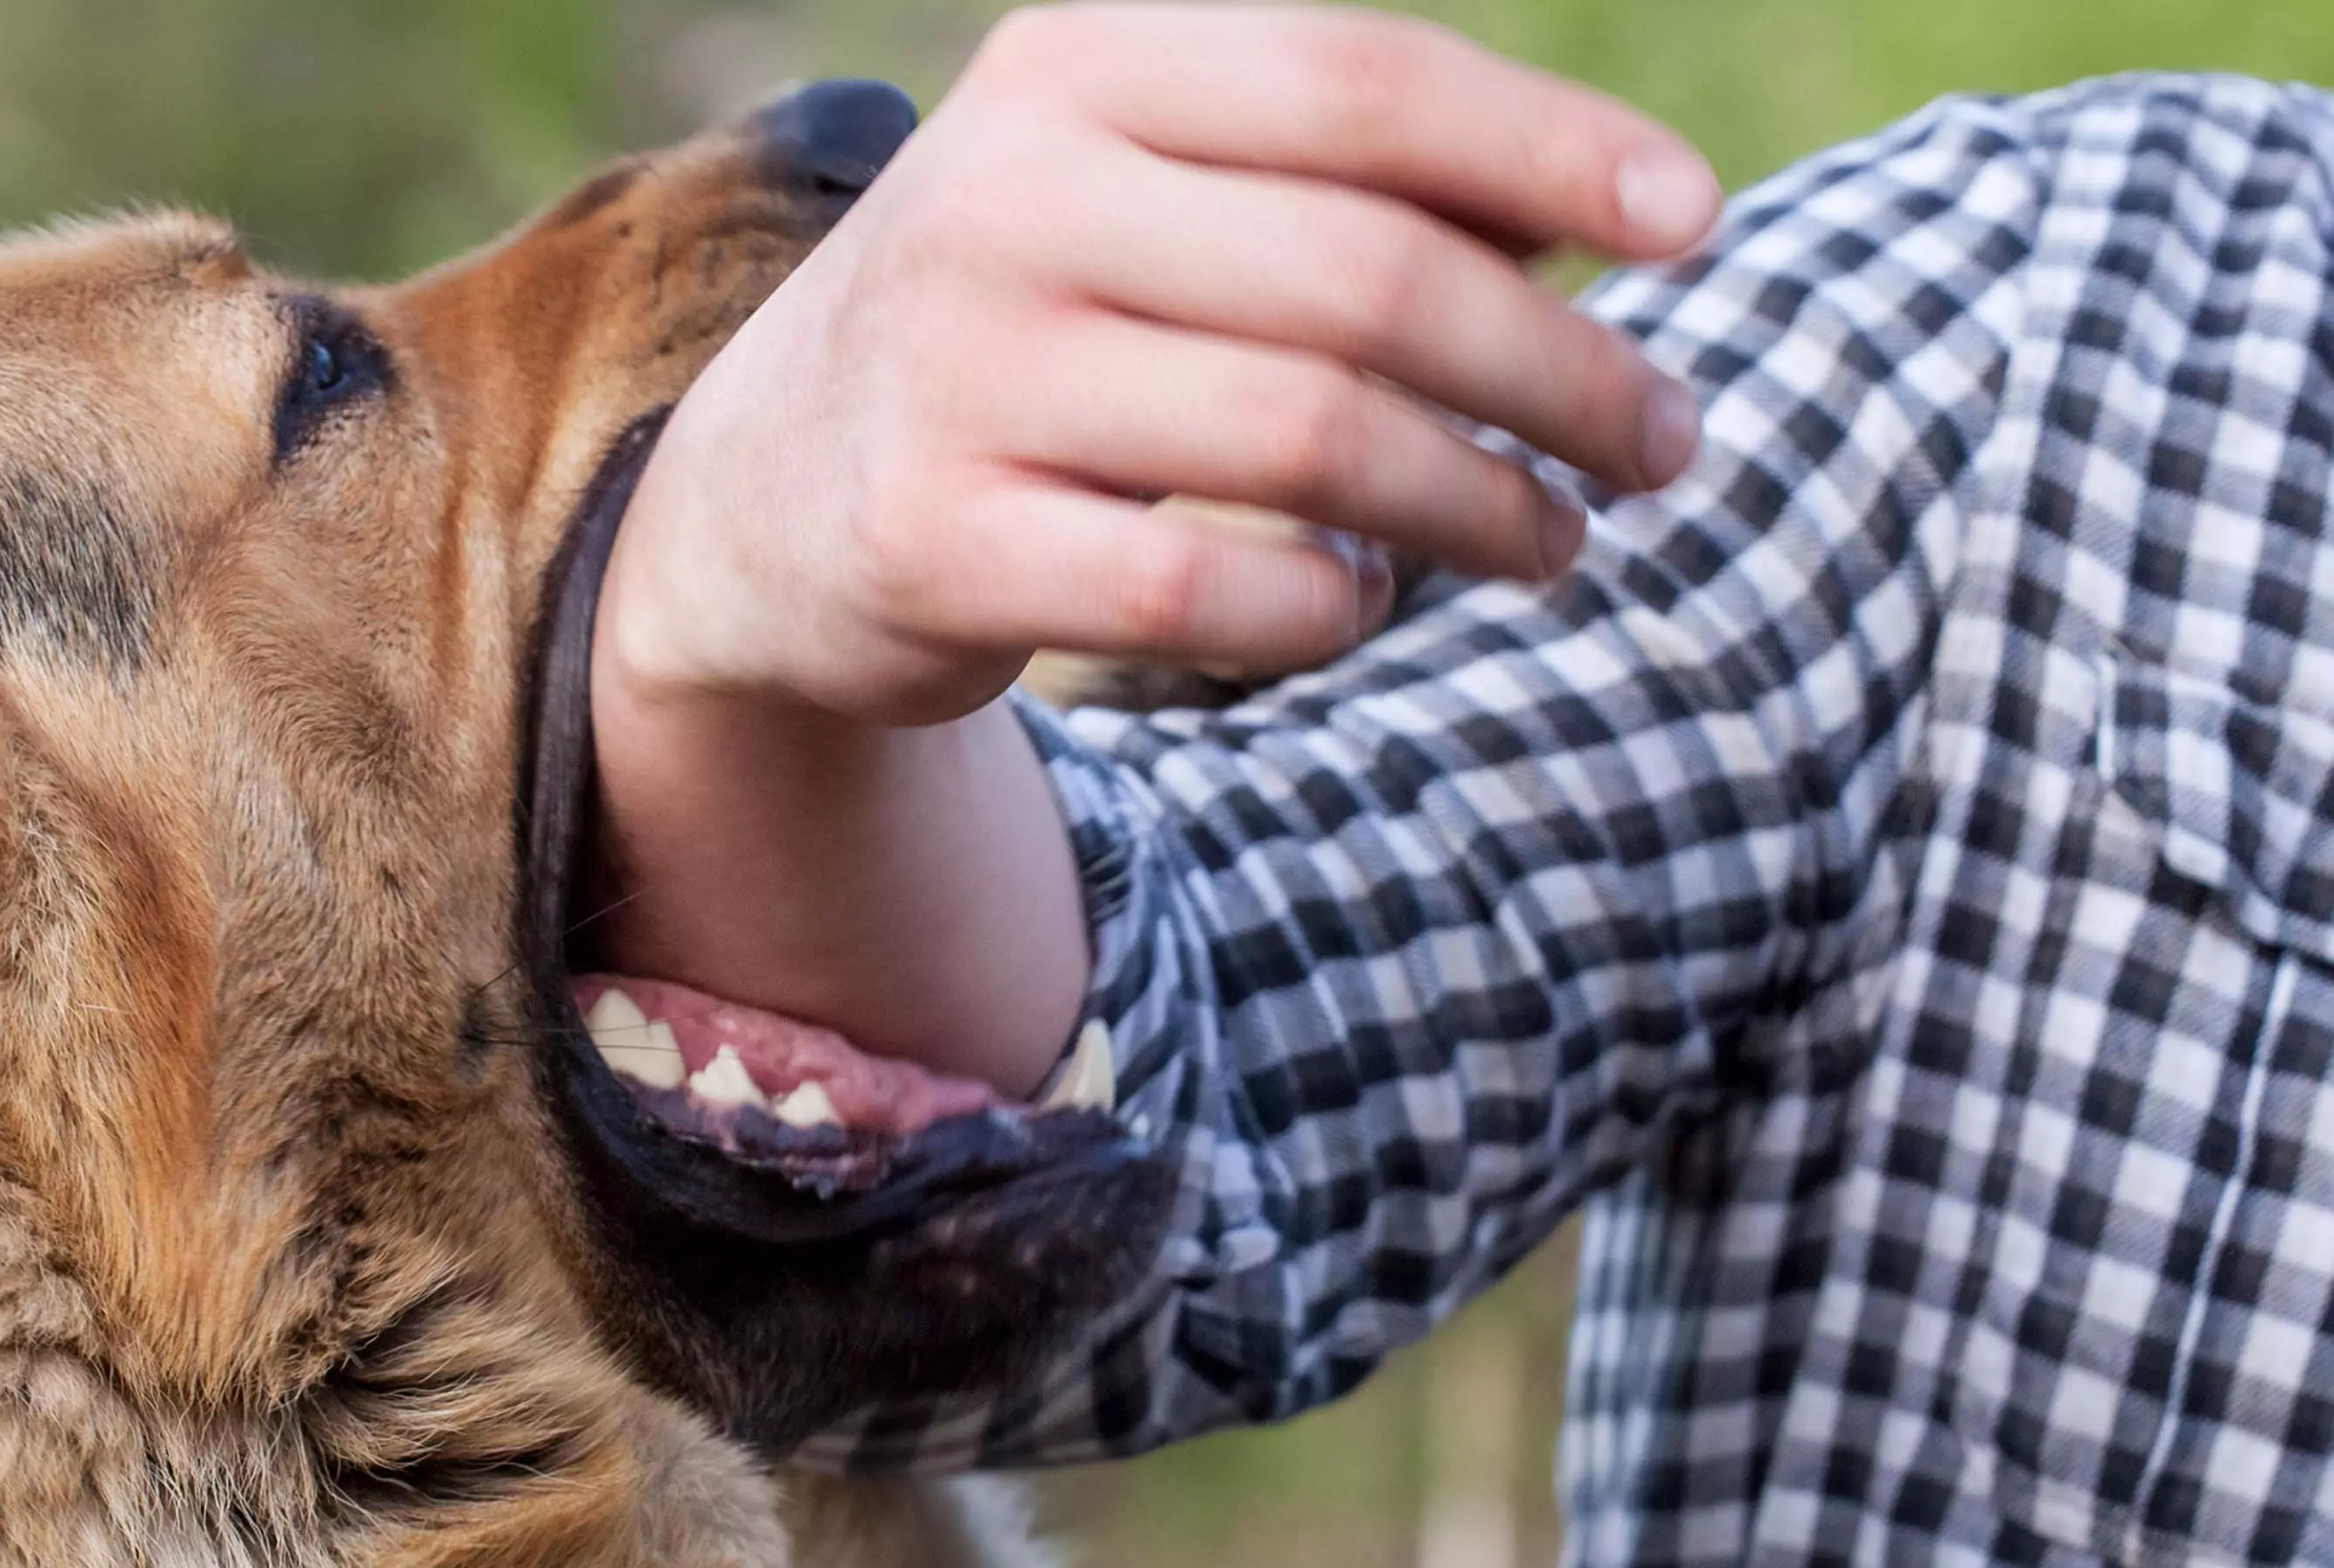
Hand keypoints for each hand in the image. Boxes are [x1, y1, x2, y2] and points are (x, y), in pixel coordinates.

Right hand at [586, 5, 1721, 1093]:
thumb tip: (1613, 223)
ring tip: (1553, 543)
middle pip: (1368, 278)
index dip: (1553, 151)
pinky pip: (1208, 588)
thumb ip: (1340, 186)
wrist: (760, 500)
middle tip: (1663, 445)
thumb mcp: (1142, 199)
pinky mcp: (933, 542)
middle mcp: (1005, 202)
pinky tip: (1362, 601)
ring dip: (1481, 506)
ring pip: (1311, 441)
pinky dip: (1327, 607)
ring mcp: (960, 376)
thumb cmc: (1029, 328)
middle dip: (1559, 373)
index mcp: (1074, 73)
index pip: (1362, 83)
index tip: (1695, 231)